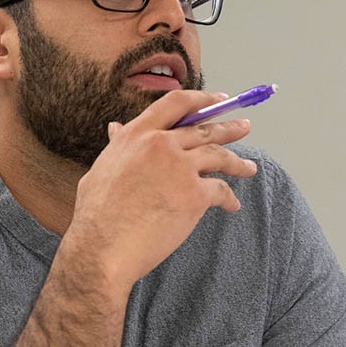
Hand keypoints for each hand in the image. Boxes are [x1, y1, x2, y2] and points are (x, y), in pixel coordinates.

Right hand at [64, 90, 256, 294]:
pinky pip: (220, 191)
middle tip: (243, 127)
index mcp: (136, 135)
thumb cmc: (96, 215)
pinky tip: (232, 205)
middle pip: (204, 129)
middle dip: (228, 128)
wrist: (104, 247)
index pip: (176, 104)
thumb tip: (116, 130)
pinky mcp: (194, 195)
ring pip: (218, 156)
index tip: (218, 100)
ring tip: (249, 167)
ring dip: (238, 162)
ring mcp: (180, 168)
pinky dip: (229, 199)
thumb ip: (116, 147)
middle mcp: (160, 145)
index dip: (201, 99)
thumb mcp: (101, 169)